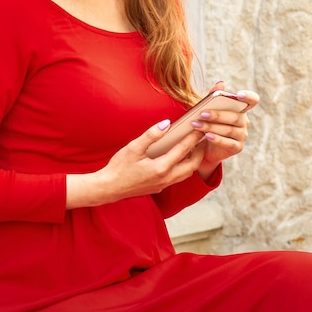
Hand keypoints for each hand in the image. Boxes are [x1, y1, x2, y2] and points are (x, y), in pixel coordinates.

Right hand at [66, 121, 204, 208]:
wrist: (108, 188)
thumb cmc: (119, 167)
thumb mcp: (133, 147)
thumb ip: (151, 135)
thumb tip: (166, 123)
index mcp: (161, 168)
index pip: (183, 150)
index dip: (193, 138)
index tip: (200, 128)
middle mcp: (166, 179)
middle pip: (192, 165)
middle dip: (199, 151)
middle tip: (202, 138)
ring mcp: (163, 185)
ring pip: (186, 173)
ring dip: (193, 160)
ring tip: (194, 147)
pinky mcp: (159, 187)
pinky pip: (178, 177)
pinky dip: (183, 166)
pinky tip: (179, 158)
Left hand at [191, 81, 259, 179]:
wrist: (204, 145)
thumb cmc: (208, 122)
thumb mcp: (209, 108)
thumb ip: (214, 95)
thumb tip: (221, 83)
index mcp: (240, 108)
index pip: (253, 100)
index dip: (249, 96)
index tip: (238, 95)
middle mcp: (244, 121)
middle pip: (234, 117)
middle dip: (216, 115)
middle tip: (202, 113)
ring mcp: (242, 135)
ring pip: (228, 129)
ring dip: (211, 127)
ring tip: (196, 124)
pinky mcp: (237, 147)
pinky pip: (228, 143)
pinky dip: (217, 139)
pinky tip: (207, 135)